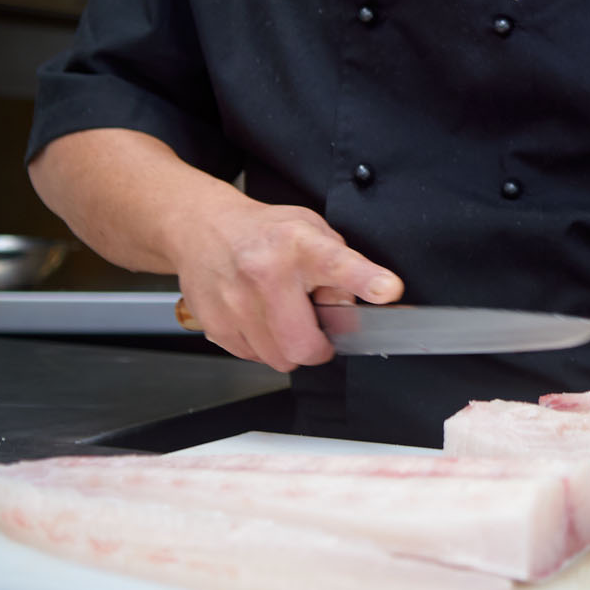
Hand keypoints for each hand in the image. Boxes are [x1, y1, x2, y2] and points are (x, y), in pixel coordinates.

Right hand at [175, 199, 401, 370]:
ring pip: (279, 359)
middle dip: (317, 347)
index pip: (338, 264)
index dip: (365, 280)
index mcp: (299, 244)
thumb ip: (341, 266)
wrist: (202, 229)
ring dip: (287, 346)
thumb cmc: (264, 232)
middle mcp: (264, 273)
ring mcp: (235, 302)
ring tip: (280, 313)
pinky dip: (261, 345)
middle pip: (303, 345)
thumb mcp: (312, 231)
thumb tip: (354, 309)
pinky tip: (256, 316)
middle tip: (315, 327)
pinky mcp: (215, 324)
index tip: (387, 289)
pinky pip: (253, 357)